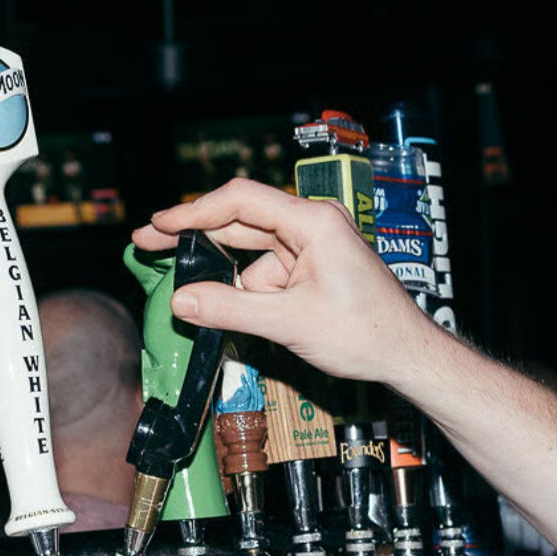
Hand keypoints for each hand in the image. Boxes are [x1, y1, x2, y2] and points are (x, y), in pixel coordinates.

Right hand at [132, 179, 436, 388]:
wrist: (407, 354)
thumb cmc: (367, 333)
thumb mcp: (291, 323)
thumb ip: (232, 309)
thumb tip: (181, 302)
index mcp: (314, 222)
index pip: (242, 200)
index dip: (195, 211)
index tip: (161, 225)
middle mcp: (313, 226)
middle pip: (241, 220)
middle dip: (195, 236)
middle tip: (149, 244)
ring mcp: (313, 247)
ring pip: (251, 250)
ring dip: (221, 272)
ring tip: (184, 291)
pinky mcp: (312, 269)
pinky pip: (267, 271)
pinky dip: (244, 288)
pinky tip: (223, 307)